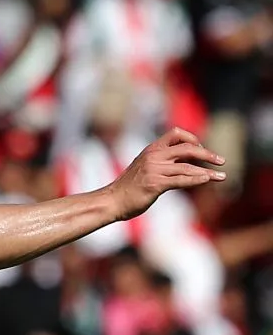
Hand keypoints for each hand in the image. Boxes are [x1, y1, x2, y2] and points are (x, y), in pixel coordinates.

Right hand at [109, 128, 225, 220]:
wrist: (112, 200)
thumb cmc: (128, 186)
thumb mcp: (144, 167)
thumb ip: (161, 162)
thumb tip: (184, 163)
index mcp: (151, 150)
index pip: (176, 133)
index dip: (192, 138)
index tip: (202, 148)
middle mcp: (153, 156)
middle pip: (187, 148)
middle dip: (207, 154)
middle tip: (221, 161)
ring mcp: (154, 170)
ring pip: (187, 167)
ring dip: (208, 172)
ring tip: (223, 177)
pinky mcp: (155, 184)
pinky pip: (180, 180)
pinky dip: (196, 180)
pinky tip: (207, 180)